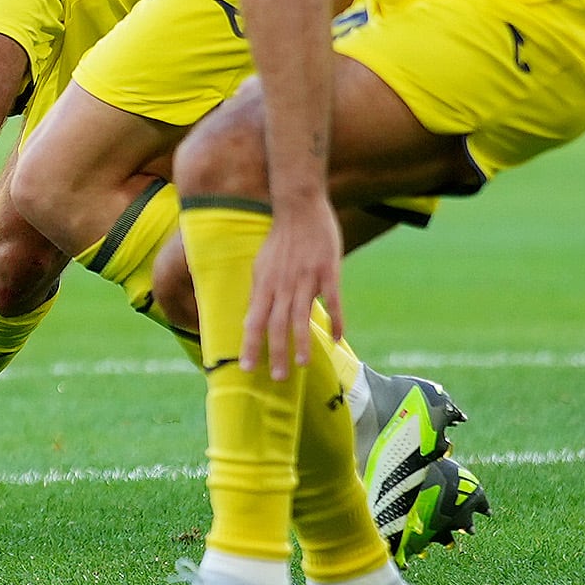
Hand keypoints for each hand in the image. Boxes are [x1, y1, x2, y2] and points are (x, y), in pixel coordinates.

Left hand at [236, 197, 342, 381]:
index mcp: (265, 284)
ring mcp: (306, 279)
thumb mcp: (262, 265)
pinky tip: (337, 339)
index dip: (250, 344)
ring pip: (302, 316)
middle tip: (278, 378)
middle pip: (277, 324)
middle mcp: (282, 284)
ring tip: (302, 364)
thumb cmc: (279, 238)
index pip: (254, 320)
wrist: (298, 206)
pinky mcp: (328, 272)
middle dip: (276, 352)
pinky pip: (332, 301)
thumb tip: (251, 318)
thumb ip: (260, 292)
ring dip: (301, 342)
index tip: (247, 368)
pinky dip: (336, 321)